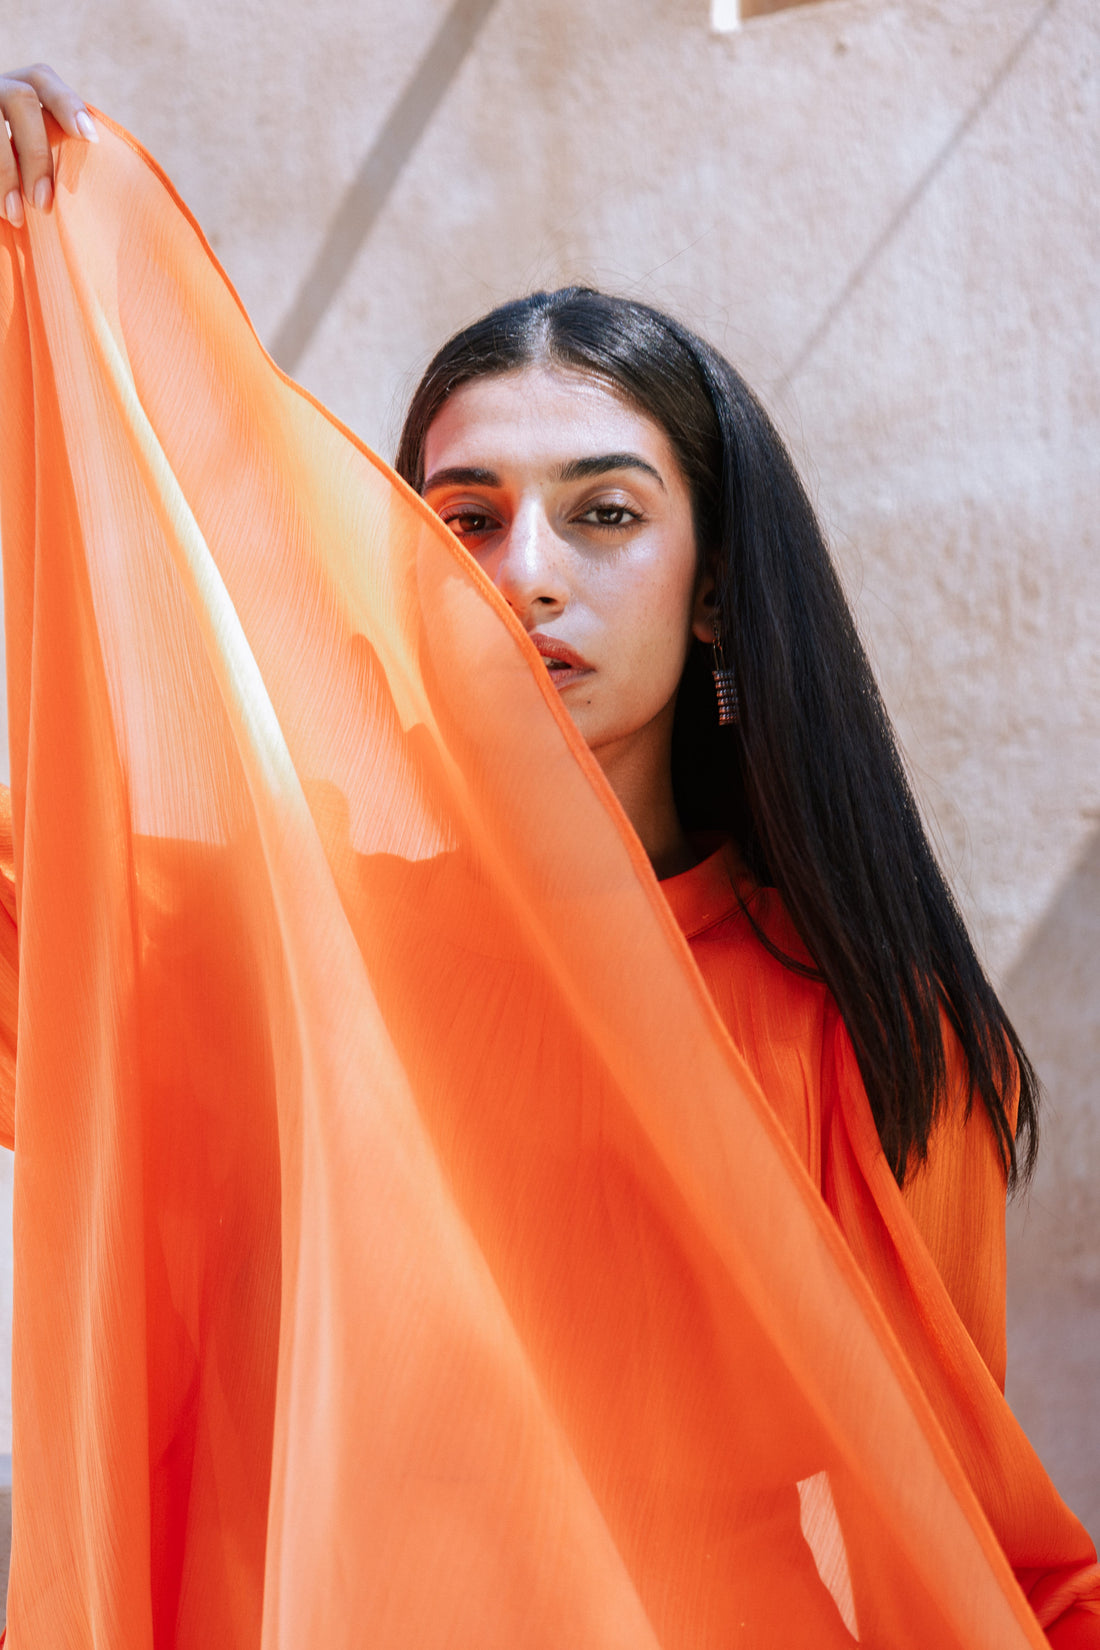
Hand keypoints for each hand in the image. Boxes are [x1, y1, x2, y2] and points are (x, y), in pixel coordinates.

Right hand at [0, 63, 96, 228]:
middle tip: (43, 203)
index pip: (41, 80)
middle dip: (36, 152)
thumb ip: (47, 150)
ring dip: (6, 171)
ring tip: (15, 215)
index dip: (66, 103)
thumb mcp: (28, 151)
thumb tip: (91, 172)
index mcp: (14, 87)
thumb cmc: (12, 171)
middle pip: (21, 99)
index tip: (90, 138)